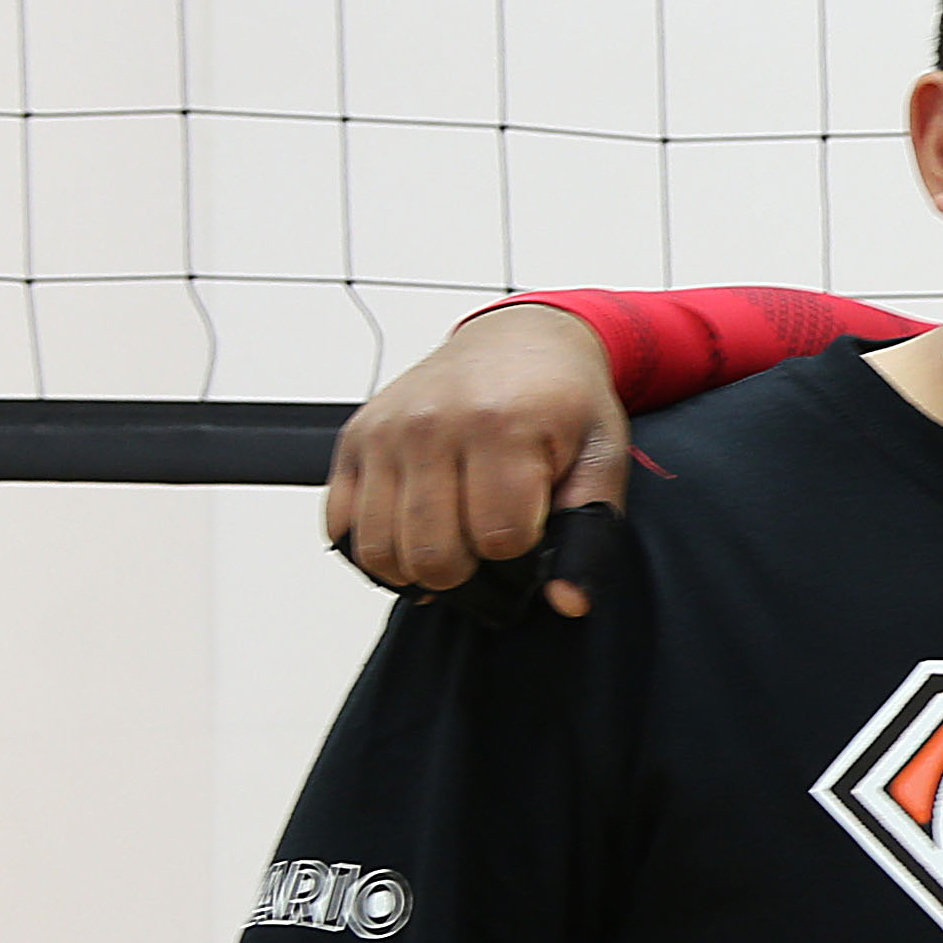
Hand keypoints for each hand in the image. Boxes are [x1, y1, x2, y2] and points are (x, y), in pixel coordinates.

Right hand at [321, 307, 624, 613]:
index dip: (522, 553)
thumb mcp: (602, 455)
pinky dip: (372, 549)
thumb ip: (590, 532)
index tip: (533, 529)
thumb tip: (568, 603)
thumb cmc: (563, 400)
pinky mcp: (355, 438)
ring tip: (454, 546)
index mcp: (500, 426)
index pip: (499, 540)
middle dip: (469, 572)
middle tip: (492, 549)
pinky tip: (412, 536)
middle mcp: (431, 426)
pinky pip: (341, 526)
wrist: (518, 338)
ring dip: (418, 569)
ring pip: (380, 549)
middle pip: (432, 554)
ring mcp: (386, 432)